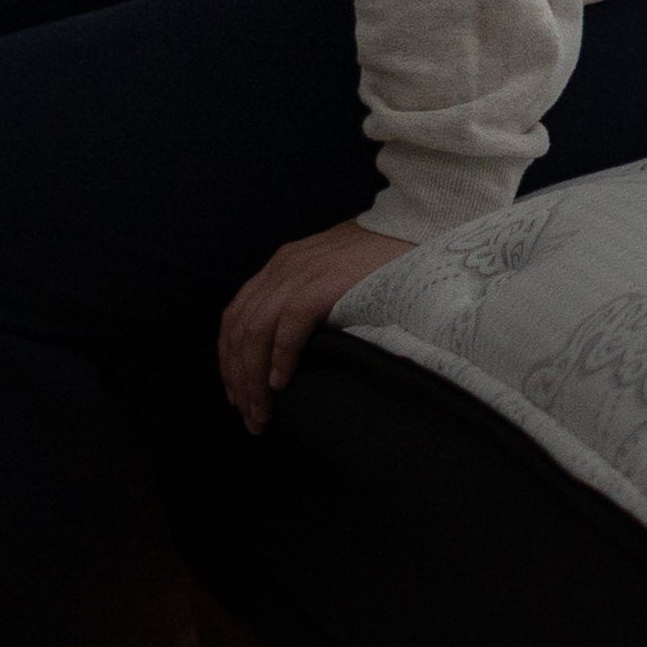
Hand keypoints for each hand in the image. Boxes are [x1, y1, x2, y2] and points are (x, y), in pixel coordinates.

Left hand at [216, 218, 412, 434]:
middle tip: (250, 417)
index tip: (237, 394)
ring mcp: (301, 273)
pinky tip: (280, 383)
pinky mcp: (324, 283)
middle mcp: (282, 268)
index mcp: (281, 266)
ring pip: (256, 332)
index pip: (236, 316)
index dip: (230, 359)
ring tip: (262, 412)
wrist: (417, 229)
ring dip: (254, 378)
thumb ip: (309, 297)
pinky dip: (279, 357)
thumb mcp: (332, 274)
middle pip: (239, 329)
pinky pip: (289, 325)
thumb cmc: (384, 258)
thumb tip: (294, 345)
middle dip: (239, 379)